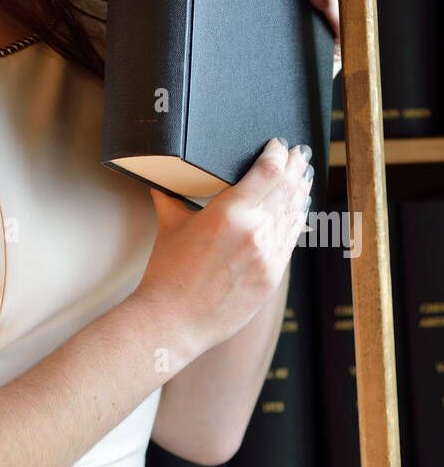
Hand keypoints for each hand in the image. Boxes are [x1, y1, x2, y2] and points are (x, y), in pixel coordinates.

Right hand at [137, 139, 312, 361]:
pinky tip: (300, 210)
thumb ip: (171, 199)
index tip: (279, 145)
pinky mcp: (271, 276)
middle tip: (301, 153)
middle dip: (296, 167)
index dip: (278, 153)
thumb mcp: (171, 227)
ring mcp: (267, 255)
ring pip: (293, 214)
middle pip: (286, 188)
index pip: (268, 171)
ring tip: (305, 175)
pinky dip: (297, 221)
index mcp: (228, 212)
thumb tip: (160, 183)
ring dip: (301, 191)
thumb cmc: (167, 273)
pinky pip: (290, 240)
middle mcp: (254, 231)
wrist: (174, 321)